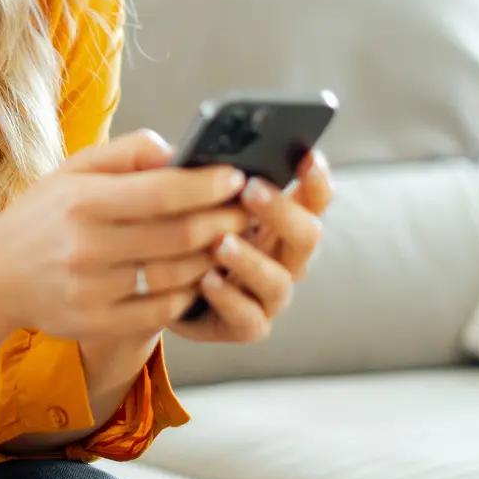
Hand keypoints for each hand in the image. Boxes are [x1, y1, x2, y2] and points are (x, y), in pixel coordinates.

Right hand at [0, 130, 252, 341]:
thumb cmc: (44, 215)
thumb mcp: (73, 170)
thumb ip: (125, 153)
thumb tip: (177, 149)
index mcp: (81, 201)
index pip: (161, 192)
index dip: (207, 185)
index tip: (237, 176)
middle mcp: (85, 247)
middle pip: (177, 237)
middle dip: (223, 221)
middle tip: (247, 211)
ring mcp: (91, 290)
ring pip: (175, 276)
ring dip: (213, 258)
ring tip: (230, 242)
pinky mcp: (96, 323)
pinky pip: (160, 311)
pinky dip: (188, 292)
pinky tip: (198, 276)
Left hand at [167, 149, 333, 344]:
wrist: (161, 289)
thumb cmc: (186, 232)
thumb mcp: (199, 201)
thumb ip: (212, 180)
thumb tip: (206, 153)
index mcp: (282, 222)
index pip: (314, 199)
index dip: (317, 179)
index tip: (306, 156)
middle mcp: (285, 259)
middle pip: (307, 237)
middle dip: (282, 212)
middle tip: (251, 191)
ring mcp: (269, 295)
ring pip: (279, 282)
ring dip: (252, 261)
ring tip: (222, 244)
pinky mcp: (245, 325)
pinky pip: (248, 318)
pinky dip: (229, 299)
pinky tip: (207, 280)